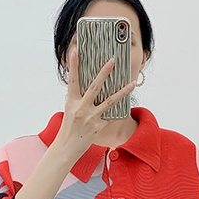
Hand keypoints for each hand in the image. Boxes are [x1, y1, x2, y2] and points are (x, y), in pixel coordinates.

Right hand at [54, 44, 135, 161]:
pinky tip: (129, 103)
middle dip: (104, 73)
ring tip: (132, 83)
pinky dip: (120, 110)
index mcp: (71, 101)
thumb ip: (77, 97)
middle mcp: (81, 108)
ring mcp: (90, 117)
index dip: (74, 65)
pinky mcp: (98, 126)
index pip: (73, 80)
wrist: (66, 148)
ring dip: (122, 92)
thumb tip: (84, 85)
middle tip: (112, 60)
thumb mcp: (69, 109)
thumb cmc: (68, 127)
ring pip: (109, 101)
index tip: (76, 50)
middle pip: (94, 87)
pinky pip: (112, 115)